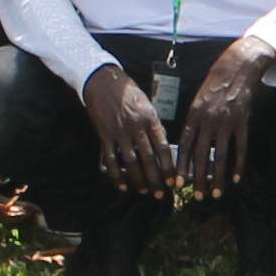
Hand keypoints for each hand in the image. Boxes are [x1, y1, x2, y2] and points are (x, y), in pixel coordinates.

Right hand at [84, 60, 182, 201]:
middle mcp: (136, 127)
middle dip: (155, 179)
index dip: (168, 167)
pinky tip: (122, 185)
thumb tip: (162, 146)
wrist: (103, 82)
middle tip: (160, 193)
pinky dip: (116, 175)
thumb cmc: (128, 93)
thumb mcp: (147, 105)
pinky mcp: (105, 135)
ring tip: (144, 191)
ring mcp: (119, 132)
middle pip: (148, 159)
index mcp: (150, 119)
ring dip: (138, 180)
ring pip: (131, 162)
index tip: (172, 181)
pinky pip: (111, 160)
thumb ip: (154, 126)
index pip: (163, 147)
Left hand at [175, 44, 262, 196]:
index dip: (181, 166)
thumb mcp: (197, 102)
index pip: (185, 146)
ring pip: (220, 156)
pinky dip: (238, 165)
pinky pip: (240, 148)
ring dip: (217, 177)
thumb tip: (187, 147)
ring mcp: (226, 123)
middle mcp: (208, 121)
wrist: (236, 70)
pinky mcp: (242, 123)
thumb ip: (193, 123)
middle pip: (202, 155)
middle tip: (198, 196)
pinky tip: (235, 179)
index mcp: (194, 116)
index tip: (177, 184)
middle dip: (199, 178)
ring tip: (216, 193)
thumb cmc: (214, 87)